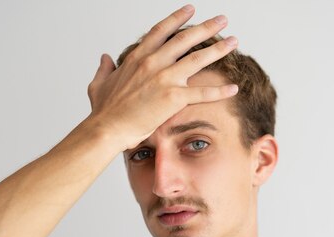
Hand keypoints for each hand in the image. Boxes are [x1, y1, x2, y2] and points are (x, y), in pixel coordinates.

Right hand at [86, 5, 238, 150]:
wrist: (107, 128)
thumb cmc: (103, 110)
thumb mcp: (99, 83)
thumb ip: (104, 68)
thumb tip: (105, 57)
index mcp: (137, 57)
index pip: (161, 30)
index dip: (178, 18)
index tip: (191, 10)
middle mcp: (153, 62)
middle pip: (185, 39)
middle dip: (206, 27)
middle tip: (222, 20)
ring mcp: (164, 78)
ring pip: (198, 58)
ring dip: (219, 49)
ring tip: (234, 41)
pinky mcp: (173, 98)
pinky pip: (202, 92)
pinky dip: (220, 91)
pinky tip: (233, 88)